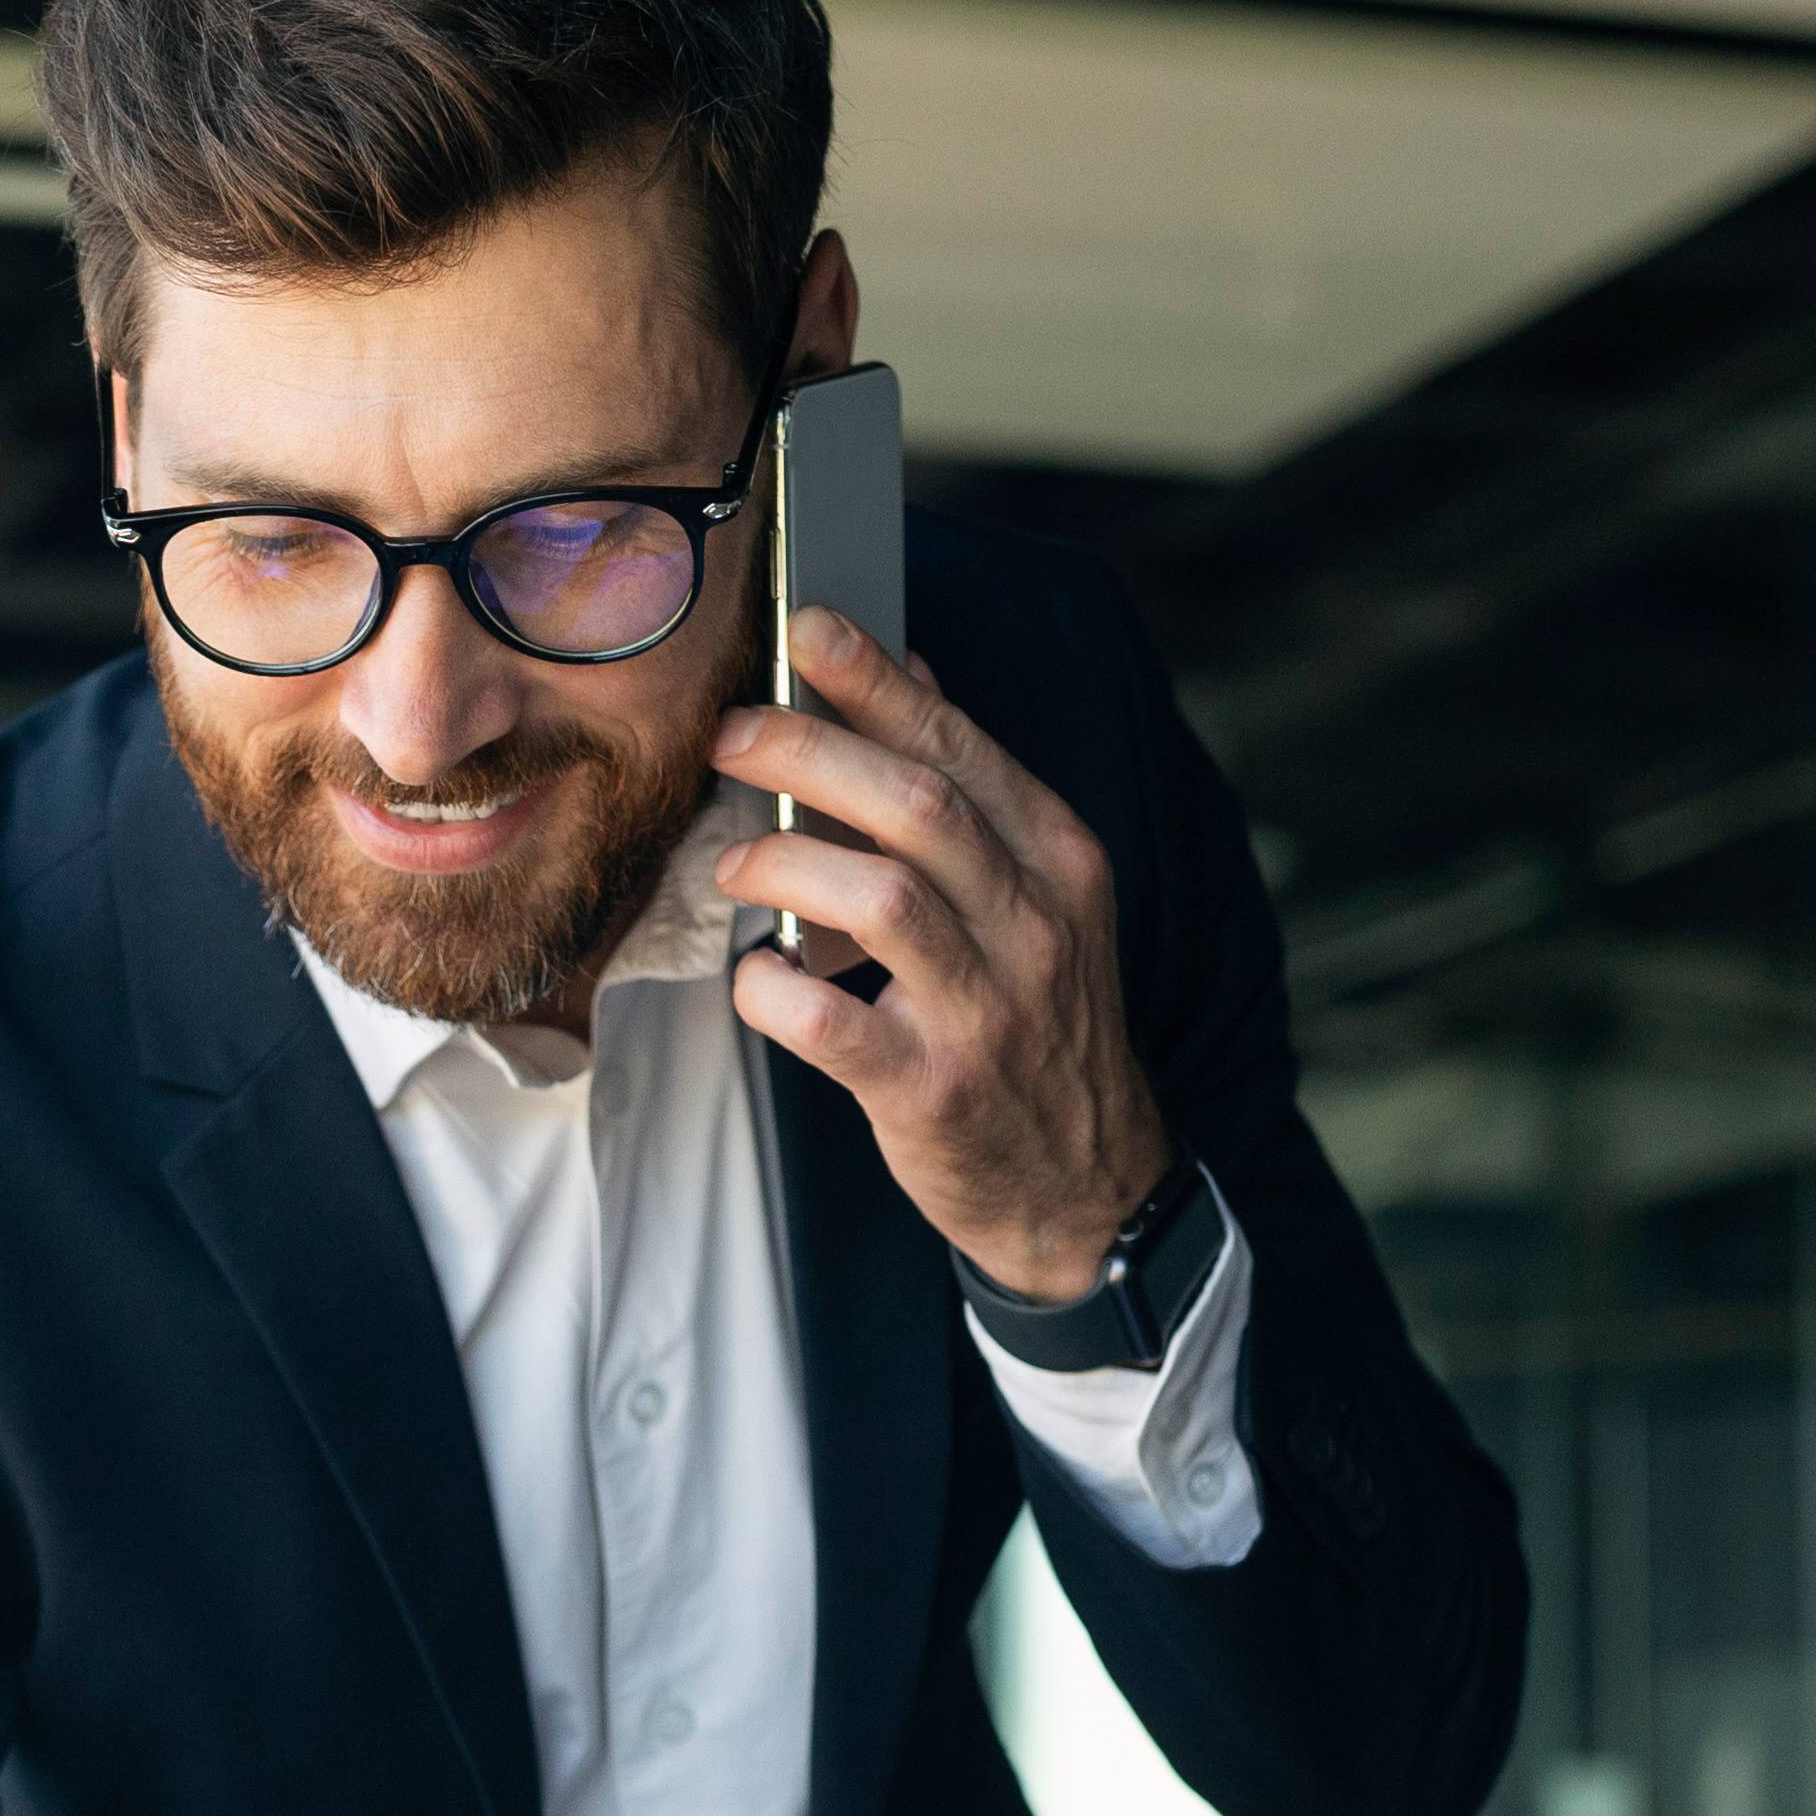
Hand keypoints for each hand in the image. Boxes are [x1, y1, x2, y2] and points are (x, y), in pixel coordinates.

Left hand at [717, 606, 1171, 1307]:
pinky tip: (756, 975)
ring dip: (785, 865)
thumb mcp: (1037, 899)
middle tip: (731, 736)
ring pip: (879, 899)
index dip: (875, 685)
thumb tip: (908, 677)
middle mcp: (1033, 926)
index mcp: (1058, 863)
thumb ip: (973, 793)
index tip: (806, 630)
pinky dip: (771, 987)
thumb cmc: (1035, 1027)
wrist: (1084, 1185)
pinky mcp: (929, 1091)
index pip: (959, 749)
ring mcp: (986, 1011)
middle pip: (916, 806)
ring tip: (736, 866)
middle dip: (808, 752)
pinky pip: (828, 1022)